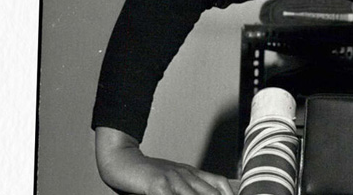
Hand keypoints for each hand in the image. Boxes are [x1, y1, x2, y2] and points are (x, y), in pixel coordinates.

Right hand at [95, 127, 236, 194]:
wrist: (122, 160)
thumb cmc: (147, 176)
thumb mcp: (173, 181)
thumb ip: (190, 189)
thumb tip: (206, 191)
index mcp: (192, 173)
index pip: (220, 184)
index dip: (231, 194)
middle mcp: (187, 174)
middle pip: (212, 192)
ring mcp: (173, 178)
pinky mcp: (158, 184)